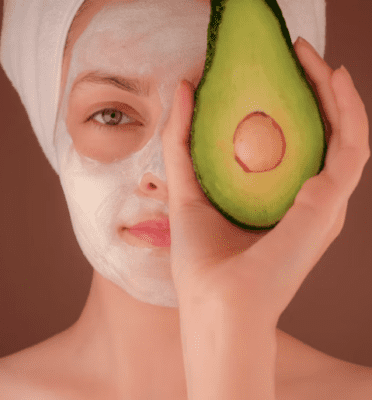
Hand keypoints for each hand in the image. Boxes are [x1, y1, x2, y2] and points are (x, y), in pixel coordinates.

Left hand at [162, 37, 369, 324]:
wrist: (217, 309)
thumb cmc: (203, 263)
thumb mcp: (187, 191)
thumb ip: (183, 142)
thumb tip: (183, 86)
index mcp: (279, 201)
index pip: (294, 142)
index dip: (288, 102)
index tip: (270, 69)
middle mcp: (308, 201)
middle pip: (321, 133)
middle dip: (313, 88)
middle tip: (295, 53)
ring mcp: (323, 204)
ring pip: (344, 134)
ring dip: (333, 91)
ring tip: (312, 56)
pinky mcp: (328, 206)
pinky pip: (350, 147)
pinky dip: (347, 110)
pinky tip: (333, 79)